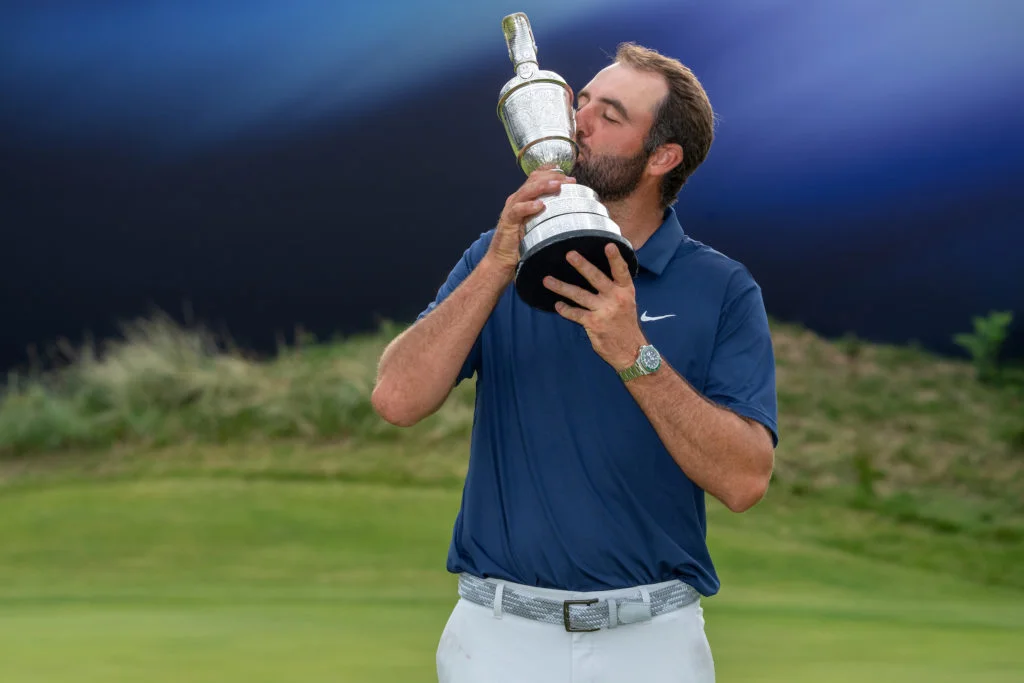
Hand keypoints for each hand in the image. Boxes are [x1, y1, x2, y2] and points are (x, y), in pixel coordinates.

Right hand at [485, 167, 575, 275]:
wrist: (503, 259)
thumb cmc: (522, 242)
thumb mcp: (537, 224)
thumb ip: (549, 214)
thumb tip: (570, 210)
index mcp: (524, 198)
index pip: (536, 177)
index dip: (550, 171)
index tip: (567, 172)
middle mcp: (517, 199)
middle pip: (533, 180)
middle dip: (553, 177)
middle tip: (570, 180)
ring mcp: (511, 209)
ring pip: (526, 191)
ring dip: (543, 186)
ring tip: (558, 185)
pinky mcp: (508, 221)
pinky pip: (517, 210)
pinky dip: (529, 206)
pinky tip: (540, 205)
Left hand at [543, 244, 646, 370]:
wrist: (631, 351)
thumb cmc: (626, 324)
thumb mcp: (627, 302)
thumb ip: (615, 288)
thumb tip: (594, 273)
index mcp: (626, 291)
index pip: (621, 271)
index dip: (615, 258)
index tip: (609, 245)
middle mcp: (616, 298)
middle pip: (597, 278)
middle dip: (582, 266)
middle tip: (569, 255)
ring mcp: (604, 311)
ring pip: (579, 295)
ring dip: (561, 287)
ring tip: (547, 280)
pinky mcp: (593, 323)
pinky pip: (575, 313)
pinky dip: (565, 309)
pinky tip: (557, 305)